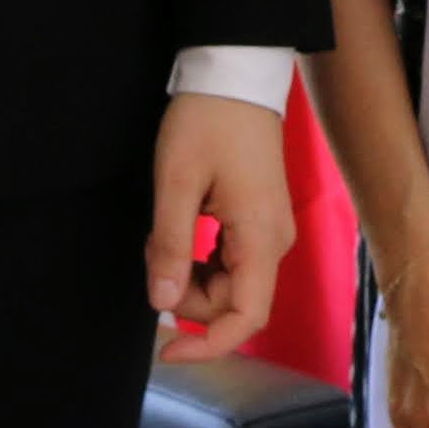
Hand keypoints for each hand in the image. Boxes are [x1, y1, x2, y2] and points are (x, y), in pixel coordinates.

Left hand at [150, 90, 296, 363]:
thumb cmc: (207, 122)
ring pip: (228, 284)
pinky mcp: (259, 221)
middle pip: (232, 303)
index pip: (246, 318)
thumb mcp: (177, 183)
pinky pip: (230, 262)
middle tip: (153, 253)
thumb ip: (173, 247)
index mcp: (262, 238)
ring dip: (189, 276)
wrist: (235, 74)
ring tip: (162, 234)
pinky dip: (199, 259)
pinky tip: (177, 229)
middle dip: (186, 296)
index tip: (166, 353)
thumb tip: (162, 304)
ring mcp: (270, 232)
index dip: (208, 346)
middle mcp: (275, 243)